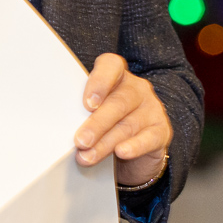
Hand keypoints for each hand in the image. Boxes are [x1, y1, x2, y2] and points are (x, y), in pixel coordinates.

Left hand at [73, 53, 171, 186]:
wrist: (134, 152)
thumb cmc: (107, 125)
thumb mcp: (93, 113)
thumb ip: (82, 113)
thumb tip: (61, 128)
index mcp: (117, 76)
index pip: (111, 66)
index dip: (99, 82)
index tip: (87, 103)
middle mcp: (136, 89)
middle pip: (117, 102)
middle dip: (96, 124)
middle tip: (80, 141)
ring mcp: (151, 108)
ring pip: (127, 125)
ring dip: (105, 143)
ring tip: (87, 156)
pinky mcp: (162, 131)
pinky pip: (148, 138)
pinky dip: (134, 146)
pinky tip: (121, 152)